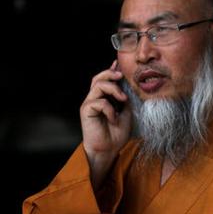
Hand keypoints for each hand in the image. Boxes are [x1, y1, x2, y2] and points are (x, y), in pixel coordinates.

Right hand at [81, 61, 131, 188]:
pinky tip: (113, 118)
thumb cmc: (116, 134)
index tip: (118, 63)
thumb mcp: (126, 113)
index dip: (111, 70)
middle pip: (98, 78)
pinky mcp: (86, 111)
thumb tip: (126, 86)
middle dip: (110, 73)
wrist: (109, 150)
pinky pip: (98, 102)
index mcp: (104, 98)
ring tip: (122, 99)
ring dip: (113, 89)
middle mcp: (95, 99)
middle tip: (121, 76)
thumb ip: (125, 99)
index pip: (105, 80)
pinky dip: (109, 109)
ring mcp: (89, 104)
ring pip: (97, 85)